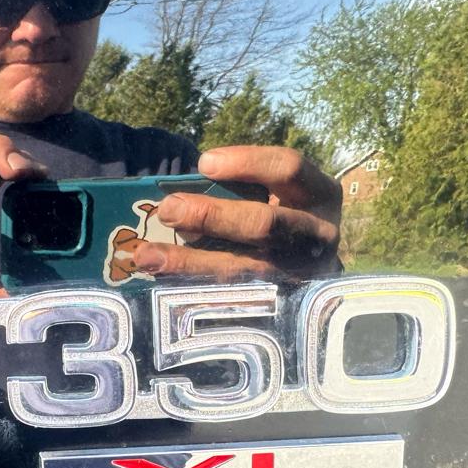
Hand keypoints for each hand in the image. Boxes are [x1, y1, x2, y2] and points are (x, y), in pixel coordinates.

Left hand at [133, 146, 341, 282]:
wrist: (314, 269)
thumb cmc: (281, 214)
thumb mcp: (276, 193)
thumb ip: (241, 189)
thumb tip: (179, 197)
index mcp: (321, 194)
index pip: (289, 168)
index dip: (247, 163)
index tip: (204, 163)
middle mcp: (318, 235)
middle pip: (264, 224)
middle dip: (211, 216)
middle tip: (168, 210)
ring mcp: (302, 274)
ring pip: (244, 268)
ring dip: (190, 262)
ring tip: (147, 255)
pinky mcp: (282, 305)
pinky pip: (233, 298)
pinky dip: (195, 287)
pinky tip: (163, 279)